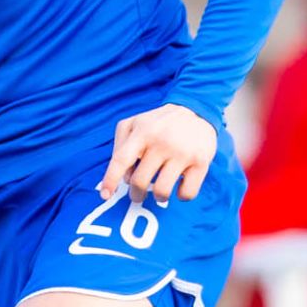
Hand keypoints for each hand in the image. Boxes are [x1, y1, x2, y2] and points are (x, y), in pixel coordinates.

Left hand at [101, 103, 217, 203]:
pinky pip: (187, 193)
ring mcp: (182, 153)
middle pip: (140, 181)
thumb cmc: (159, 123)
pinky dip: (181, 195)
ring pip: (162, 191)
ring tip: (160, 192)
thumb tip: (122, 175)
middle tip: (138, 195)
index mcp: (142, 132)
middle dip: (136, 194)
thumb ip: (121, 145)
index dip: (111, 180)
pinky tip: (180, 186)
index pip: (121, 159)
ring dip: (158, 197)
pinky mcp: (201, 162)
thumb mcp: (135, 124)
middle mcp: (162, 142)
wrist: (197, 110)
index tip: (105, 195)